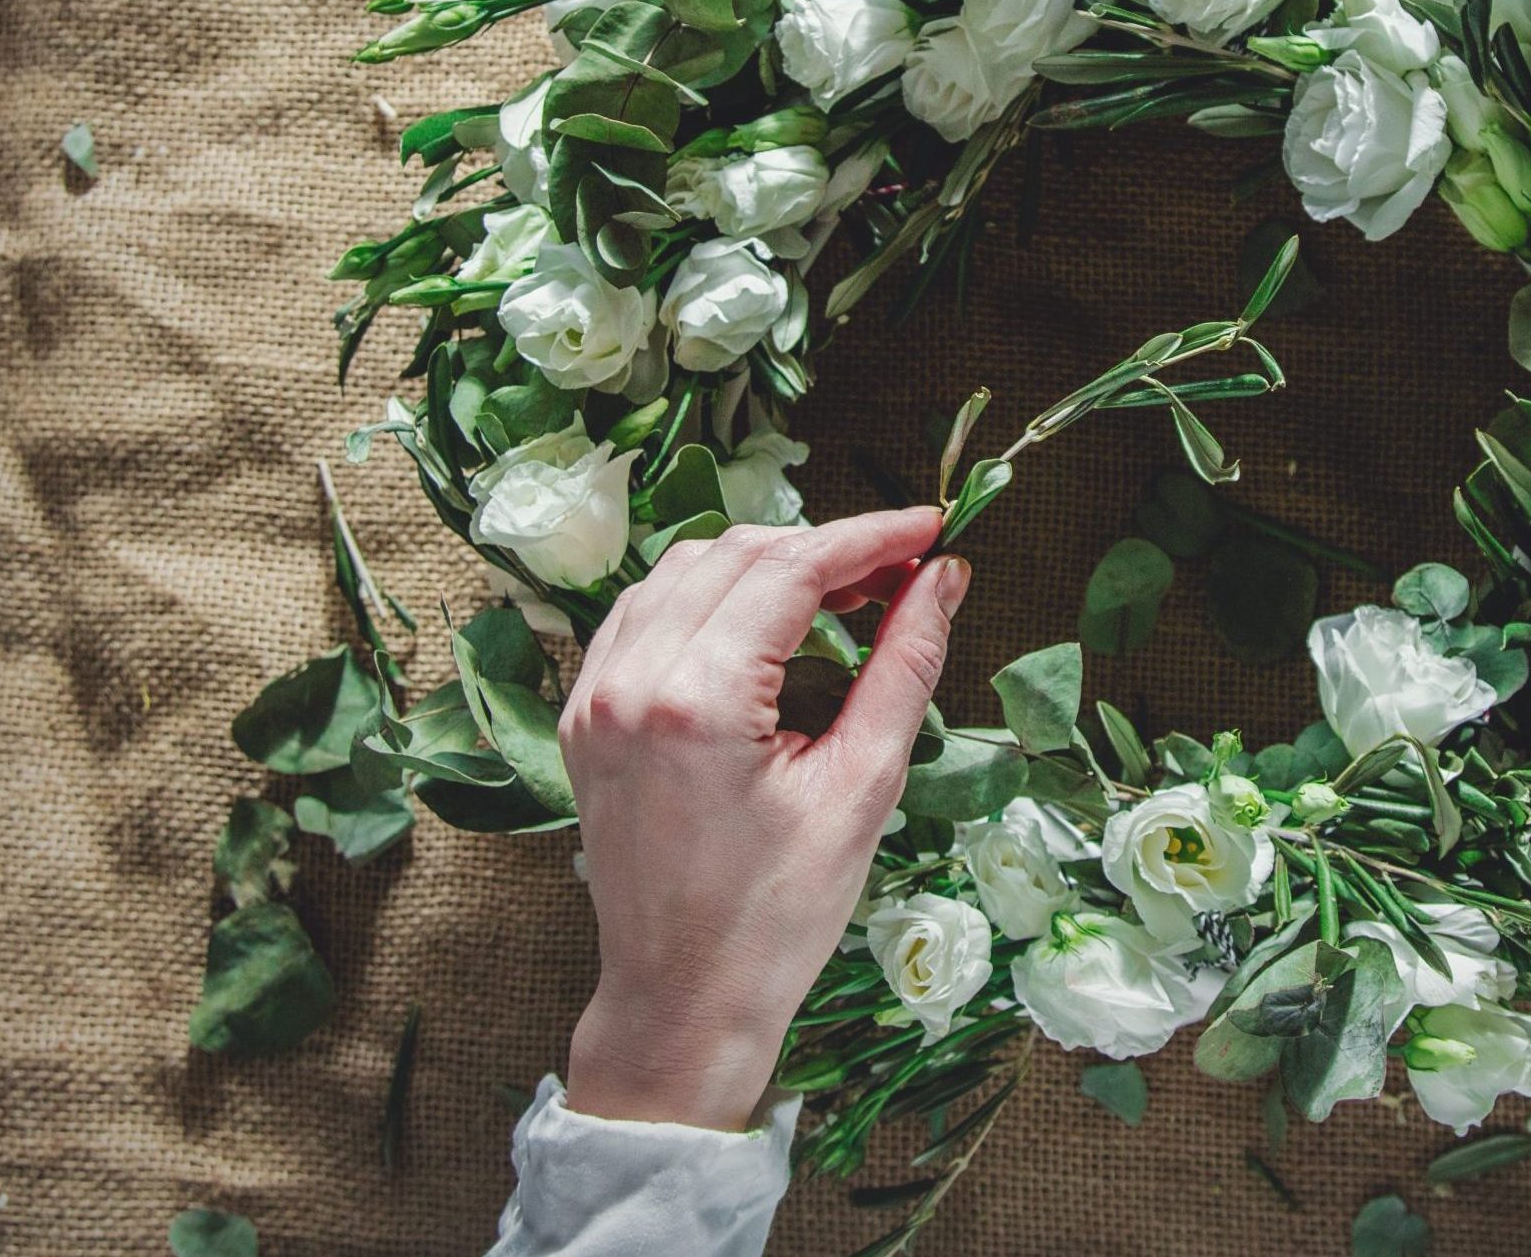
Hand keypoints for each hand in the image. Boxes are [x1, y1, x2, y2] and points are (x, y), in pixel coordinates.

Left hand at [557, 508, 968, 1128]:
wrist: (683, 1002)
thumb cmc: (779, 917)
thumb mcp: (862, 786)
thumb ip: (904, 665)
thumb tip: (944, 579)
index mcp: (696, 701)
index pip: (790, 568)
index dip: (869, 536)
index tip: (931, 528)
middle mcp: (630, 683)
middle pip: (736, 554)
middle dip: (824, 548)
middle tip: (901, 571)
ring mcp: (596, 699)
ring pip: (684, 572)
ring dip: (765, 566)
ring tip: (843, 596)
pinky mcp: (586, 719)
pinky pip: (644, 614)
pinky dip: (708, 597)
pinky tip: (762, 624)